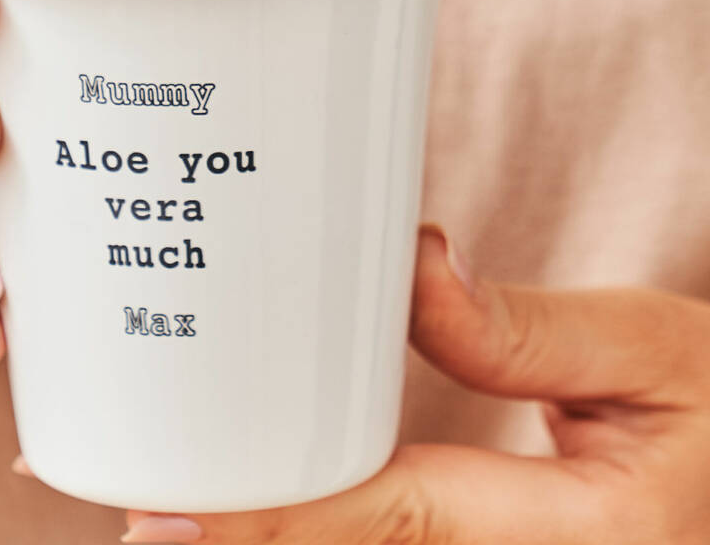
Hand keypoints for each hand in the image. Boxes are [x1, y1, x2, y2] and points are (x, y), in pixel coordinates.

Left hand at [119, 226, 709, 544]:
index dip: (275, 521)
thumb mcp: (651, 350)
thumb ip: (526, 327)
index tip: (169, 518)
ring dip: (272, 540)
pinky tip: (262, 505)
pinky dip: (322, 526)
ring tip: (171, 514)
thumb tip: (410, 266)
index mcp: (570, 537)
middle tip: (133, 513)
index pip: (386, 520)